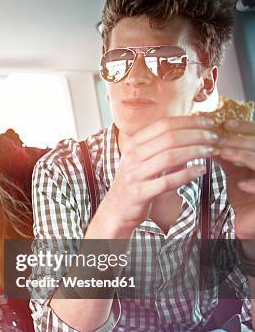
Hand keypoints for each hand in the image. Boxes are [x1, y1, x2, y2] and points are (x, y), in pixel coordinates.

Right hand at [103, 116, 217, 232]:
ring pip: (169, 157)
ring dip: (195, 152)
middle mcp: (132, 156)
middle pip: (169, 138)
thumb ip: (161, 146)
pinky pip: (168, 181)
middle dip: (196, 135)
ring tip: (211, 151)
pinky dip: (188, 174)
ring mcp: (135, 175)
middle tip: (214, 137)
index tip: (209, 123)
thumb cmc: (136, 182)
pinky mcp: (140, 193)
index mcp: (133, 144)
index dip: (189, 121)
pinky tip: (201, 171)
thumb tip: (193, 131)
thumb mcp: (143, 159)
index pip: (164, 125)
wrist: (116, 209)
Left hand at [215, 119, 254, 238]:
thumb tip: (206, 137)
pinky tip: (241, 184)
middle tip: (220, 136)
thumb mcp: (236, 172)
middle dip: (241, 140)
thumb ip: (227, 155)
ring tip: (226, 153)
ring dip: (245, 156)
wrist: (251, 223)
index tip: (225, 123)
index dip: (245, 127)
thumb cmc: (246, 197)